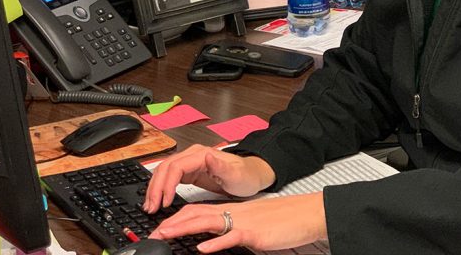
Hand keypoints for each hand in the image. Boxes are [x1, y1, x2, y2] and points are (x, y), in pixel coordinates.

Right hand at [142, 145, 274, 212]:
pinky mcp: (189, 171)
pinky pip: (169, 178)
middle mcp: (193, 156)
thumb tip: (206, 156)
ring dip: (154, 188)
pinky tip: (158, 200)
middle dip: (155, 188)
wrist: (250, 175)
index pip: (175, 167)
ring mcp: (189, 163)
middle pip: (165, 168)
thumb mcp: (235, 174)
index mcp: (201, 155)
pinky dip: (160, 188)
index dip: (166, 184)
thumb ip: (220, 166)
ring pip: (164, 172)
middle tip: (151, 207)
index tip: (164, 202)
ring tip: (150, 206)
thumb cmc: (244, 175)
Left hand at [149, 193, 326, 252]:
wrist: (308, 214)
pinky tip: (202, 249)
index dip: (177, 218)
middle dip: (172, 223)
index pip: (199, 210)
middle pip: (196, 213)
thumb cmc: (285, 221)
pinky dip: (215, 243)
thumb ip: (235, 229)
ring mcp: (244, 222)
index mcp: (234, 210)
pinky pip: (231, 237)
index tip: (161, 228)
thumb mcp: (255, 224)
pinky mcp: (255, 233)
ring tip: (165, 235)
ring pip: (207, 222)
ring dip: (183, 228)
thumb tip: (216, 240)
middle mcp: (235, 213)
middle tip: (153, 234)